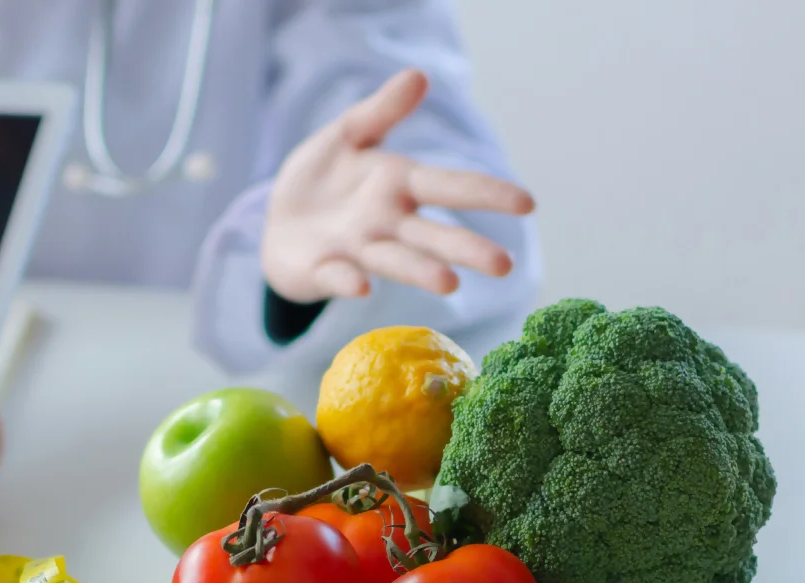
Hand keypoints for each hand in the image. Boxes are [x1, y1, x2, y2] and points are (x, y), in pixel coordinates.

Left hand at [262, 68, 535, 303]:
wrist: (277, 223)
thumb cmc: (322, 180)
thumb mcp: (346, 136)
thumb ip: (380, 112)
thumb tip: (419, 75)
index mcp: (398, 187)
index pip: (450, 187)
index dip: (487, 194)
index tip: (527, 203)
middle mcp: (387, 225)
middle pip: (433, 236)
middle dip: (467, 249)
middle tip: (504, 265)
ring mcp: (357, 252)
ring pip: (395, 262)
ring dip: (420, 272)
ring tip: (449, 283)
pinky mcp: (323, 272)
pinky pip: (337, 277)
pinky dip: (348, 281)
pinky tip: (361, 285)